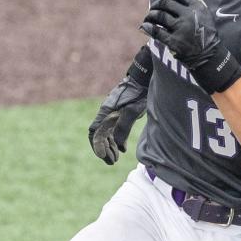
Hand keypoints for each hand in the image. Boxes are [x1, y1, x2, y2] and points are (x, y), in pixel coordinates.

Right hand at [88, 47, 152, 164]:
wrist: (145, 78)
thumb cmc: (139, 93)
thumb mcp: (132, 111)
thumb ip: (123, 127)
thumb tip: (117, 145)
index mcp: (106, 112)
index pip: (94, 132)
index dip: (97, 145)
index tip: (103, 156)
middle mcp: (107, 113)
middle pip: (100, 135)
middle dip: (105, 149)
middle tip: (112, 161)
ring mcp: (113, 113)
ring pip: (107, 133)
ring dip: (110, 146)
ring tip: (116, 157)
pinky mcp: (121, 113)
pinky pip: (115, 129)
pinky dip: (116, 140)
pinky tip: (122, 148)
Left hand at [140, 0, 240, 94]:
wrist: (209, 57)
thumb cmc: (205, 34)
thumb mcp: (206, 14)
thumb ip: (195, 0)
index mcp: (197, 8)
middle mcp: (189, 16)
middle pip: (166, 3)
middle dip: (156, 4)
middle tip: (153, 9)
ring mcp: (181, 29)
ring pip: (159, 15)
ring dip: (150, 15)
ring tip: (149, 17)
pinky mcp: (174, 41)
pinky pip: (156, 31)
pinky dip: (148, 27)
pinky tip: (145, 26)